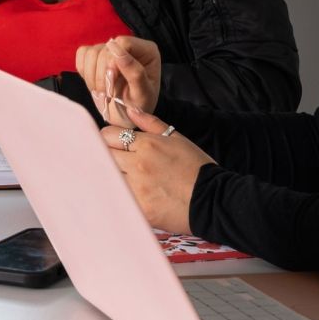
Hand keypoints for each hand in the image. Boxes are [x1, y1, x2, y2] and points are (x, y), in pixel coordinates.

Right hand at [76, 35, 161, 128]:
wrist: (125, 117)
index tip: (112, 84)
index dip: (113, 62)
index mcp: (147, 51)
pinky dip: (84, 72)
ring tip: (102, 93)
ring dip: (92, 77)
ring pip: (91, 52)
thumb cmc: (138, 108)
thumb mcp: (142, 95)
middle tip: (107, 95)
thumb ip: (134, 72)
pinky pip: (82, 54)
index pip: (123, 42)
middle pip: (104, 49)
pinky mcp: (96, 56)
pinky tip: (95, 85)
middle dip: (102, 75)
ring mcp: (111, 50)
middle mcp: (129, 46)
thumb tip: (116, 48)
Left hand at [99, 107, 212, 235]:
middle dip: (109, 157)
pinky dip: (121, 195)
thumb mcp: (177, 139)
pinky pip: (119, 198)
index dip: (109, 139)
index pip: (108, 136)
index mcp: (147, 145)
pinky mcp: (140, 209)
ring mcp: (137, 188)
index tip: (114, 144)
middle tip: (119, 162)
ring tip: (126, 179)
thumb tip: (131, 110)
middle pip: (104, 156)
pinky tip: (132, 195)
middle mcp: (138, 165)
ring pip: (109, 177)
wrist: (214, 200)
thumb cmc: (197, 168)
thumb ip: (151, 123)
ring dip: (114, 176)